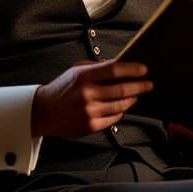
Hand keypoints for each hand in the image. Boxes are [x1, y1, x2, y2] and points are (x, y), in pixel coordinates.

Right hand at [32, 60, 152, 137]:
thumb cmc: (62, 88)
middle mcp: (87, 94)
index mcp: (83, 76)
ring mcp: (89, 111)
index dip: (132, 69)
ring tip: (136, 95)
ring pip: (121, 105)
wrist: (43, 111)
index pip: (114, 70)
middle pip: (122, 89)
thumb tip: (121, 66)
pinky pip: (114, 118)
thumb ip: (97, 68)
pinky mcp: (91, 125)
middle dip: (139, 86)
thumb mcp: (76, 71)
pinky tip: (121, 107)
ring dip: (132, 99)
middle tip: (148, 84)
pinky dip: (120, 112)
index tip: (144, 69)